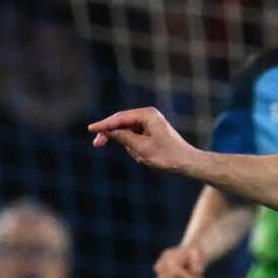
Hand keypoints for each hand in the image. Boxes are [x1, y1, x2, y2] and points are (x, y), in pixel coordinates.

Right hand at [88, 107, 202, 175]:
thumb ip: (123, 137)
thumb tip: (108, 130)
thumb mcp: (141, 148)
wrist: (186, 163)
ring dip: (126, 143)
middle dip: (110, 133)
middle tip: (96, 144)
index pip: (120, 118)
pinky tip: (141, 156)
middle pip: (122, 122)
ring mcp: (150, 123)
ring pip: (127, 131)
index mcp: (148, 115)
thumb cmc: (167, 156)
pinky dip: (132, 145)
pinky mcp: (150, 131)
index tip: (90, 129)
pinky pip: (134, 136)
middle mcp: (148, 115)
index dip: (104, 124)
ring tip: (140, 156)